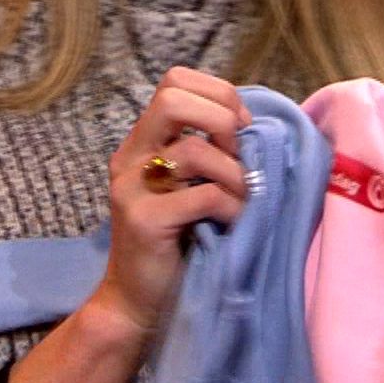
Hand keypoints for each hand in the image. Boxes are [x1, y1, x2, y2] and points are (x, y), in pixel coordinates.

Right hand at [89, 67, 252, 335]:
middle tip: (240, 155)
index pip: (174, 81)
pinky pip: (204, 196)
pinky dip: (232, 206)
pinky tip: (235, 222)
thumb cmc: (176, 241)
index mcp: (142, 141)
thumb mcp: (188, 185)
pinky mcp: (143, 220)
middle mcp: (130, 157)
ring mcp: (131, 187)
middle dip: (221, 119)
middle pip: (172, 99)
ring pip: (193, 150)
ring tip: (245, 198)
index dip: (217, 93)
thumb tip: (253, 126)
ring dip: (235, 173)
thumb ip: (206, 151)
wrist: (137, 301)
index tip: (242, 128)